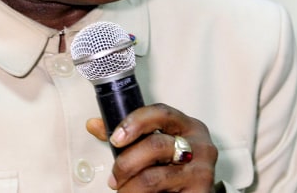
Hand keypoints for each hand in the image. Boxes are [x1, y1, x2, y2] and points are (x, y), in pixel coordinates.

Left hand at [86, 103, 218, 191]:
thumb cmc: (174, 168)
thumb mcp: (155, 147)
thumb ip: (128, 136)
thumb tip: (94, 124)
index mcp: (188, 126)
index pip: (161, 113)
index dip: (134, 122)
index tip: (115, 138)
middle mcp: (200, 145)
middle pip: (155, 145)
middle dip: (126, 163)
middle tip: (114, 178)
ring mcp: (202, 171)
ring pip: (153, 177)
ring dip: (129, 187)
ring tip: (123, 190)